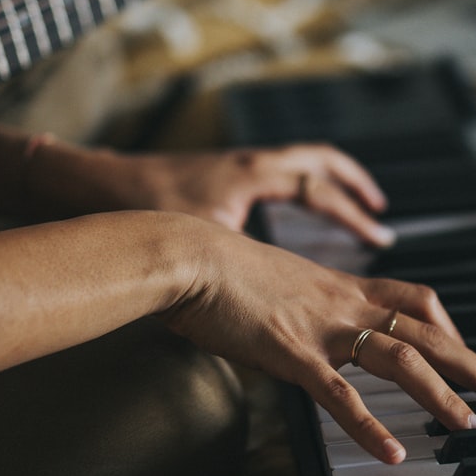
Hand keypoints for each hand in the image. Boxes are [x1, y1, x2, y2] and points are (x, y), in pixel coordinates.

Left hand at [41, 143, 395, 246]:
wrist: (98, 188)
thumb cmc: (144, 210)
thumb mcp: (204, 247)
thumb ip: (245, 277)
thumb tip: (271, 315)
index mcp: (252, 176)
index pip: (318, 188)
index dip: (351, 213)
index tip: (377, 234)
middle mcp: (248, 164)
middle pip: (318, 159)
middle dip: (352, 182)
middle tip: (376, 207)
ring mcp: (232, 166)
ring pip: (295, 160)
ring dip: (326, 179)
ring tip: (348, 201)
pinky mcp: (216, 175)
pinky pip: (272, 171)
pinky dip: (293, 185)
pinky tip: (290, 211)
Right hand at [159, 220, 475, 463]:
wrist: (186, 253)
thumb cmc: (214, 268)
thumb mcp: (269, 283)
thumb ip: (291, 306)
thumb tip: (287, 329)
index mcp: (340, 287)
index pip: (416, 300)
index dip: (449, 327)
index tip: (468, 353)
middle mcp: (343, 303)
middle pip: (428, 331)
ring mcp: (322, 327)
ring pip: (401, 360)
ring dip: (443, 397)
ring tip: (474, 429)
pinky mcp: (292, 352)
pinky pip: (341, 395)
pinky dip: (370, 426)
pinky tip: (394, 453)